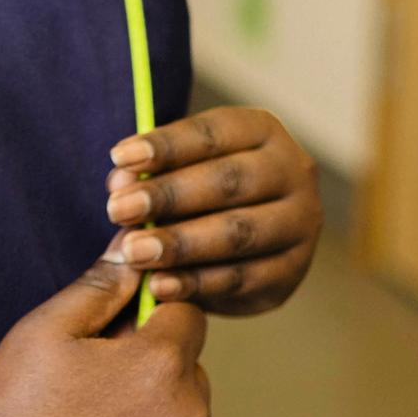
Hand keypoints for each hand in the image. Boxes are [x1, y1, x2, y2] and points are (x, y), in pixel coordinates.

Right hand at [0, 246, 210, 416]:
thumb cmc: (12, 410)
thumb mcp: (45, 329)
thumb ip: (101, 285)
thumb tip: (134, 246)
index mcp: (162, 364)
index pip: (187, 315)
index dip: (149, 318)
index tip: (110, 339)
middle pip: (188, 373)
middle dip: (153, 371)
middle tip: (91, 391)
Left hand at [105, 105, 322, 315]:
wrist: (246, 240)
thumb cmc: (199, 189)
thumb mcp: (177, 168)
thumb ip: (149, 173)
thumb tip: (120, 183)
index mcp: (261, 131)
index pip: (212, 133)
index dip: (165, 146)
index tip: (119, 158)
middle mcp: (292, 172)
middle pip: (229, 181)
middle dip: (169, 196)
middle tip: (118, 210)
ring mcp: (299, 224)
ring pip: (239, 233)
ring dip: (181, 244)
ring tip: (133, 252)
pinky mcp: (290, 272)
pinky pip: (242, 279)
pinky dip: (197, 283)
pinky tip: (159, 285)